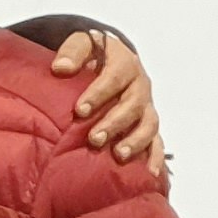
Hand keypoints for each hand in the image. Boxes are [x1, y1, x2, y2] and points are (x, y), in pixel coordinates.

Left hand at [47, 28, 163, 176]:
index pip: (114, 77)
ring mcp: (146, 107)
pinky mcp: (147, 124)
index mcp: (124, 63)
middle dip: (114, 122)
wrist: (109, 59)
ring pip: (149, 124)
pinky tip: (149, 174)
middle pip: (133, 105)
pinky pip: (157, 141)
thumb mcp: (82, 43)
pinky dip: (155, 157)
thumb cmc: (91, 55)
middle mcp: (139, 86)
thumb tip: (60, 68)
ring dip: (135, 140)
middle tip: (94, 139)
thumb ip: (73, 52)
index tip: (79, 110)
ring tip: (119, 155)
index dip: (99, 93)